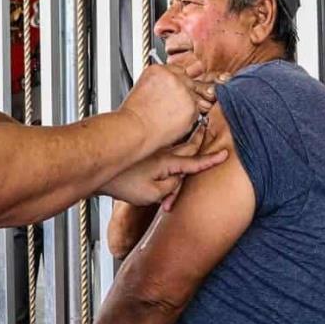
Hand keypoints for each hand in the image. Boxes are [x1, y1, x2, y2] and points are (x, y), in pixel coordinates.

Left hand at [100, 126, 226, 205]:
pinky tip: (168, 145)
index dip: (211, 160)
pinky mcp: (143, 151)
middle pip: (188, 146)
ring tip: (197, 131)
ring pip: (175, 145)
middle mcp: (162, 153)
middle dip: (201, 138)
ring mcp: (152, 150)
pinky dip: (171, 144)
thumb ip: (169, 187)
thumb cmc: (121, 183)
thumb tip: (176, 180)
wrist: (100, 167)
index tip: (224, 154)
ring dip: (186, 141)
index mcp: (168, 163)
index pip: (195, 162)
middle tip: (210, 129)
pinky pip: (163, 147)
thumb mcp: (152, 194)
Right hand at [120, 63, 230, 154]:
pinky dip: (188, 118)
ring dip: (186, 106)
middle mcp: (173, 76)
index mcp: (158, 70)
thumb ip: (161, 84)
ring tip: (169, 116)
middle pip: (189, 81)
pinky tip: (173, 121)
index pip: (178, 71)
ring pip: (194, 97)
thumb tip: (171, 89)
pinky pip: (196, 111)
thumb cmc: (135, 115)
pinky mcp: (191, 105)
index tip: (173, 91)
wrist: (136, 129)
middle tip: (171, 107)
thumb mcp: (143, 89)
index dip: (177, 83)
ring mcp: (183, 90)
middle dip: (183, 94)